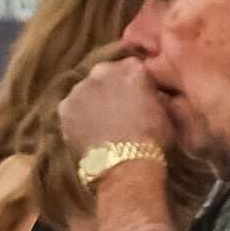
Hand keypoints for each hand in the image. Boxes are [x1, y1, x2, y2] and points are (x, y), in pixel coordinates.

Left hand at [58, 59, 172, 155]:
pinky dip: (77, 117)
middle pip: (105, 75)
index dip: (132, 83)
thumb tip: (149, 95)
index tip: (135, 96)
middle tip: (116, 110)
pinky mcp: (65, 107)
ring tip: (100, 124)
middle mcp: (102, 71)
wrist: (125, 163)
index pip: (131, 67)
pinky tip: (86, 132)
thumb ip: (153, 95)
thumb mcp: (164, 111)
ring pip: (86, 91)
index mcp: (131, 68)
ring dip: (91, 102)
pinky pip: (72, 109)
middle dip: (109, 88)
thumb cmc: (153, 138)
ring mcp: (80, 88)